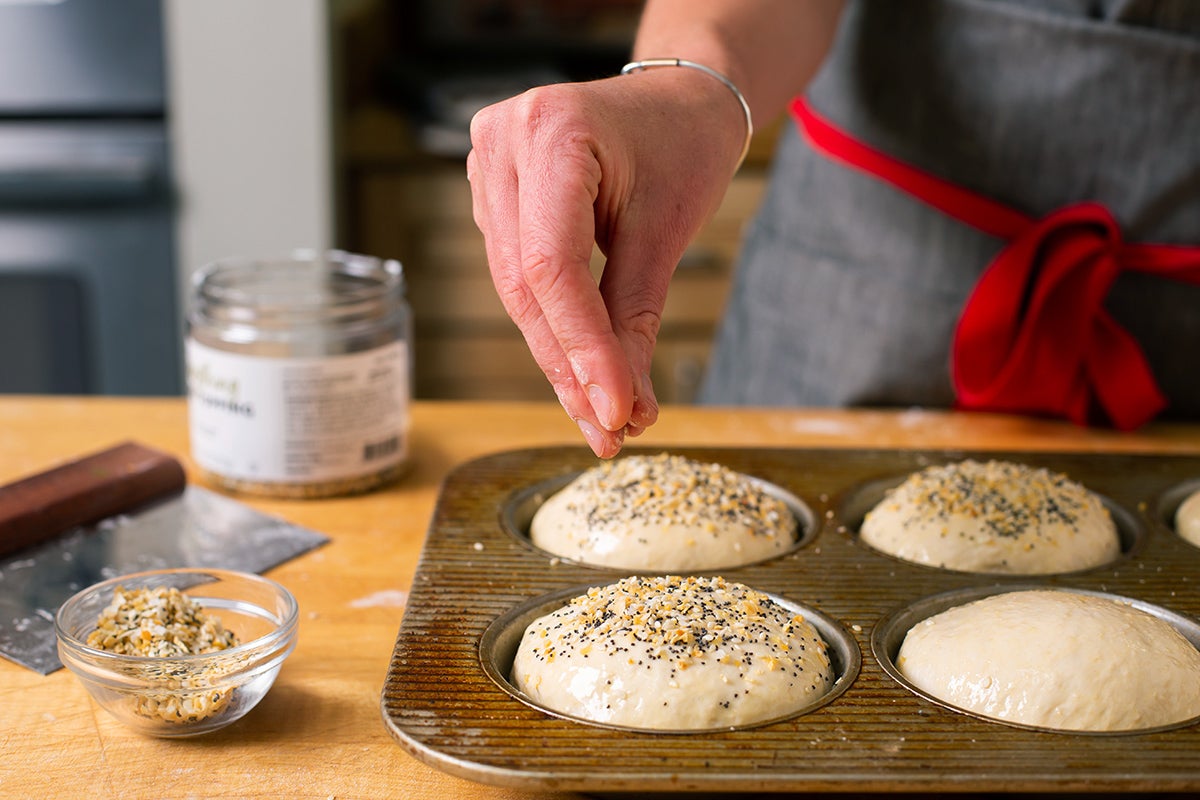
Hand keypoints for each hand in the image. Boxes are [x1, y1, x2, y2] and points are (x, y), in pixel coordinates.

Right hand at [466, 69, 745, 456]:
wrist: (677, 98)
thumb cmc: (682, 143)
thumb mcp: (669, 227)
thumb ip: (636, 314)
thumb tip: (622, 404)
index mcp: (551, 131)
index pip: (552, 266)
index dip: (581, 348)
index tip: (614, 413)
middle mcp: (502, 142)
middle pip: (525, 285)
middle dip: (570, 367)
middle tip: (610, 430)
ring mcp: (487, 164)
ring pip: (516, 289)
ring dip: (561, 356)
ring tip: (605, 412)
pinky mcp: (492, 191)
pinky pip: (516, 273)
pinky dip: (553, 324)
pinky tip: (582, 368)